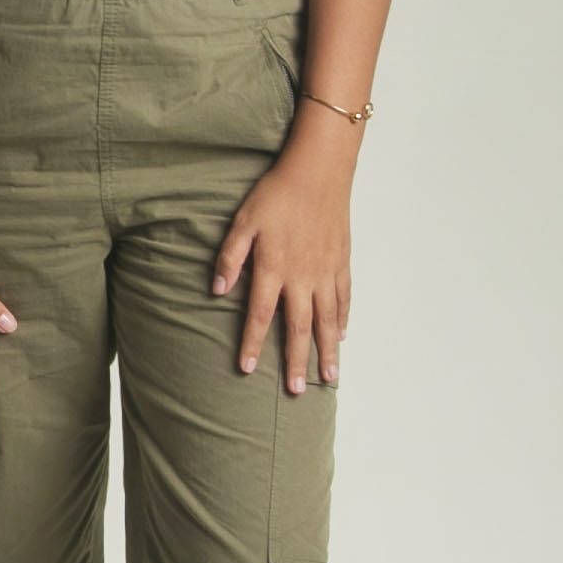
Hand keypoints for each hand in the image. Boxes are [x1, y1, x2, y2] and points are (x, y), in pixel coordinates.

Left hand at [213, 125, 354, 390]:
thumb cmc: (275, 193)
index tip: (246, 369)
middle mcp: (303, 277)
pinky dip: (344, 319)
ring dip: (328, 350)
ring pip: (329, 320)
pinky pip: (344, 298)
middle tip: (295, 391)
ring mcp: (326, 271)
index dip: (251, 343)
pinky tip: (343, 335)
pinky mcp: (342, 261)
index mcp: (274, 268)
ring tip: (330, 378)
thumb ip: (230, 258)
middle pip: (299, 328)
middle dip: (296, 361)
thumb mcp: (242, 221)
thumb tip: (217, 291)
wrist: (319, 170)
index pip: (259, 315)